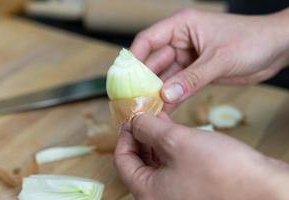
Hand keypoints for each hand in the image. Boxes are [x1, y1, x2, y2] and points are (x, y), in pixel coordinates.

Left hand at [115, 113, 288, 199]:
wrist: (262, 189)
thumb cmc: (219, 169)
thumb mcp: (176, 141)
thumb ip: (148, 128)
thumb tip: (134, 120)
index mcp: (147, 192)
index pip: (122, 161)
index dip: (124, 135)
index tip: (131, 118)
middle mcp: (158, 197)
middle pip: (138, 162)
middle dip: (141, 136)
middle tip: (145, 115)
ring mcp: (176, 195)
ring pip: (156, 163)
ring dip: (155, 140)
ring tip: (159, 119)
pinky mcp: (191, 189)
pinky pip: (172, 167)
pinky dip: (169, 148)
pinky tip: (174, 131)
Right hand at [131, 8, 288, 111]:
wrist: (276, 48)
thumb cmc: (251, 40)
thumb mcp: (219, 59)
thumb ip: (192, 79)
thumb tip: (167, 95)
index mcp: (182, 26)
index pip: (149, 40)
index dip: (134, 58)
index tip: (124, 78)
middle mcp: (181, 41)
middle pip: (154, 61)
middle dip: (144, 81)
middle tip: (135, 100)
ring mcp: (188, 58)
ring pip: (165, 76)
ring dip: (158, 93)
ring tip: (147, 109)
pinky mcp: (196, 72)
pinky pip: (179, 86)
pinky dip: (172, 98)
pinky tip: (165, 110)